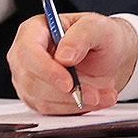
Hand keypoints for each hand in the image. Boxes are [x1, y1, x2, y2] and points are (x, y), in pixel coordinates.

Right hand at [8, 11, 137, 113]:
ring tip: (102, 96)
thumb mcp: (98, 27)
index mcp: (34, 30)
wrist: (110, 58)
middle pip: (31, 81)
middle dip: (65, 92)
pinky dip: (75, 109)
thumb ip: (81, 35)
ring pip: (42, 100)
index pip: (28, 51)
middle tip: (94, 94)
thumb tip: (64, 55)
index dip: (46, 69)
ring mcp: (29, 79)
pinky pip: (51, 111)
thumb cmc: (100, 36)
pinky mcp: (38, 99)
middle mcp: (26, 55)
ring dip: (74, 102)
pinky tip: (95, 101)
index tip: (68, 82)